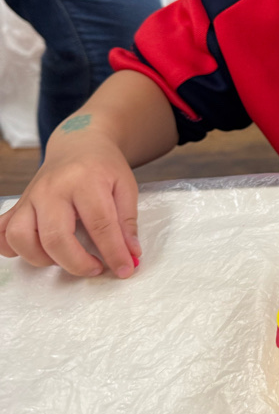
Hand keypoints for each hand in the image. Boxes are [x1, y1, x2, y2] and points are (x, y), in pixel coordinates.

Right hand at [0, 131, 140, 278]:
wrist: (78, 144)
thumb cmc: (104, 166)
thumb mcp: (126, 186)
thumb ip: (127, 222)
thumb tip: (131, 255)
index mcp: (84, 180)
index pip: (99, 225)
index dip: (113, 253)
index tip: (125, 269)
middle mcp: (52, 188)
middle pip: (55, 237)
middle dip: (77, 263)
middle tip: (96, 267)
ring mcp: (30, 196)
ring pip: (21, 237)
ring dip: (43, 259)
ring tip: (66, 258)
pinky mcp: (19, 204)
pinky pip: (3, 232)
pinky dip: (13, 248)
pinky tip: (36, 250)